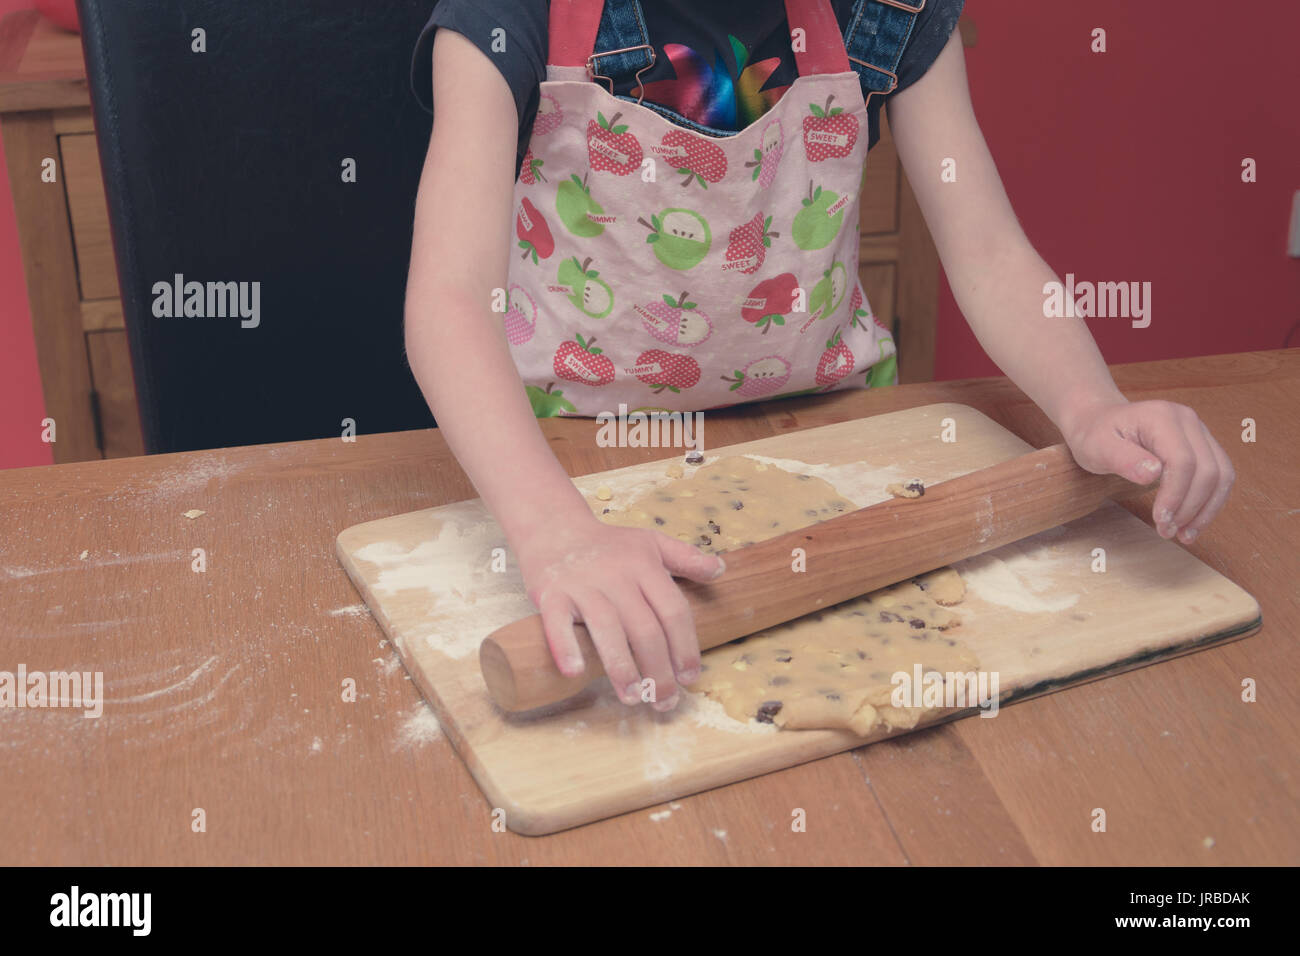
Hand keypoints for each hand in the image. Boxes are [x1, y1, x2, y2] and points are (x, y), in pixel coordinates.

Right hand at [515, 513, 724, 710]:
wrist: (554, 528)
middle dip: (658, 670)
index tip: (689, 677)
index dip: (685, 647)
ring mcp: (583, 586)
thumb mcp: (651, 542)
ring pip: (607, 629)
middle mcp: (616, 576)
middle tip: (664, 701)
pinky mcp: (551, 594)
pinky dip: (565, 647)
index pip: (673, 610)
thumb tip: (720, 569)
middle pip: (645, 629)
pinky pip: (557, 623)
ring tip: (632, 698)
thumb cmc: (609, 545)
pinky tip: (576, 671)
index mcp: (645, 566)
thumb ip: (686, 557)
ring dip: (621, 668)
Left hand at [1061, 399, 1234, 543]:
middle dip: (1190, 507)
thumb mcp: (1097, 447)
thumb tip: (1153, 474)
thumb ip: (1123, 458)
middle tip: (1167, 531)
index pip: (1183, 461)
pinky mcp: (1204, 446)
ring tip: (1183, 535)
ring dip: (1206, 510)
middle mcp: (1187, 420)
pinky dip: (1209, 503)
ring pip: (1221, 475)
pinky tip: (1191, 524)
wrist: (1100, 421)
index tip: (1160, 520)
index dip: (1175, 495)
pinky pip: (1219, 476)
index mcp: (1162, 417)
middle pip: (1208, 470)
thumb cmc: (1096, 434)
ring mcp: (1200, 431)